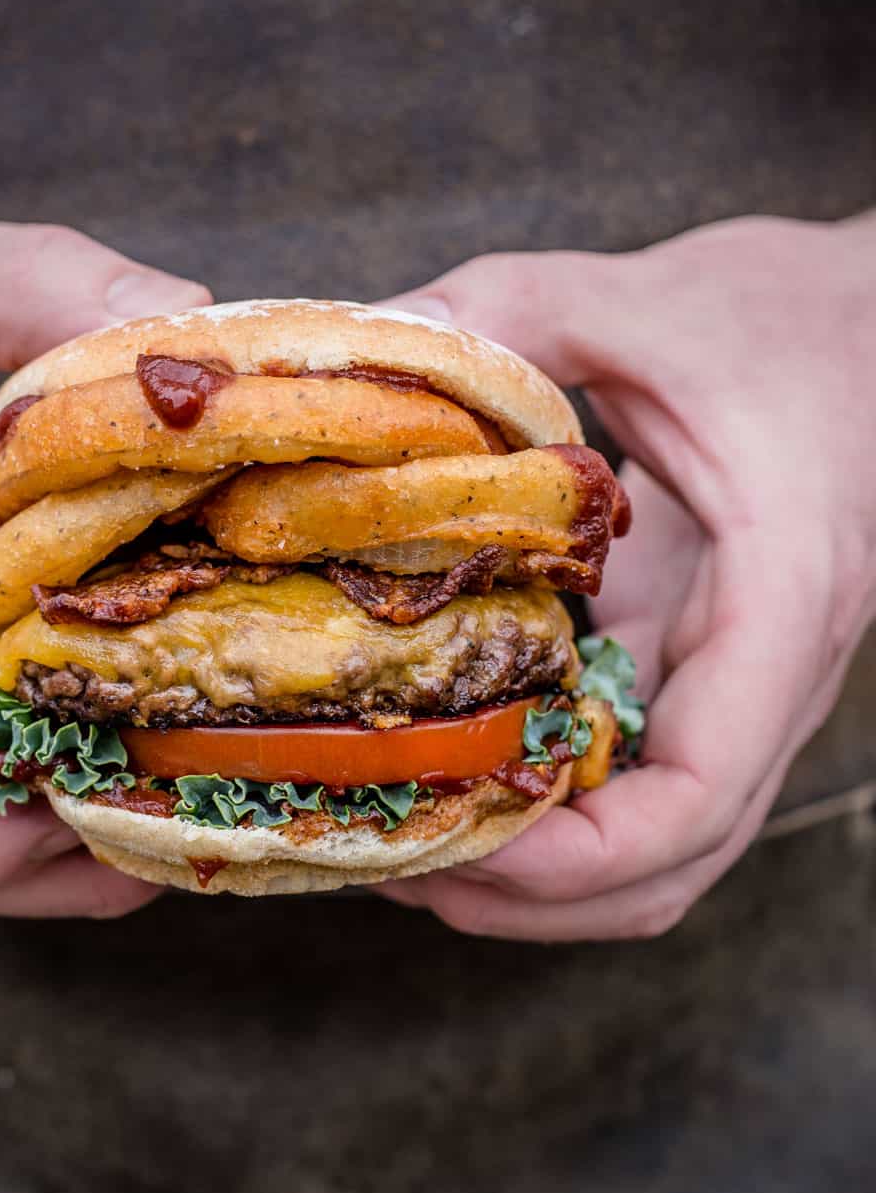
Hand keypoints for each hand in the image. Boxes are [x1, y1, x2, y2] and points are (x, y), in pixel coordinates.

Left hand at [382, 212, 875, 939]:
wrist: (870, 324)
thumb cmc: (788, 317)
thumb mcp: (639, 298)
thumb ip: (505, 313)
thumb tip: (365, 350)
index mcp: (778, 605)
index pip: (699, 795)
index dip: (575, 857)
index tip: (456, 847)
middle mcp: (765, 679)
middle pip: (667, 866)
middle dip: (527, 894)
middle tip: (387, 860)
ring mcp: (733, 689)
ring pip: (652, 851)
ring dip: (534, 877)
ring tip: (404, 838)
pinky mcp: (694, 673)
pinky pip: (629, 786)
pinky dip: (546, 812)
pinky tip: (449, 768)